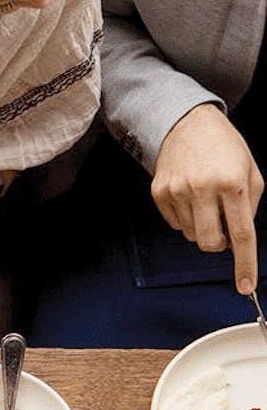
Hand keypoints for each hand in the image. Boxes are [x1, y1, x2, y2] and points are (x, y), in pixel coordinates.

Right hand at [153, 103, 263, 292]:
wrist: (187, 124)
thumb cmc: (223, 147)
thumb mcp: (249, 170)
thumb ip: (248, 205)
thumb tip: (236, 239)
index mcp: (233, 182)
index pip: (241, 233)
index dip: (244, 263)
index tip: (245, 286)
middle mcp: (204, 189)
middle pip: (209, 243)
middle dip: (217, 243)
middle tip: (222, 226)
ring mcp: (178, 192)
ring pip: (191, 235)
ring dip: (201, 226)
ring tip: (204, 200)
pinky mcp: (160, 194)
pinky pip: (175, 224)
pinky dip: (185, 217)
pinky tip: (189, 196)